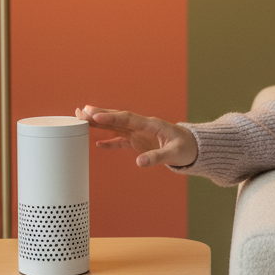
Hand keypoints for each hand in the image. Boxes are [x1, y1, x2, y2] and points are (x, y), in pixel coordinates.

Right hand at [75, 106, 197, 168]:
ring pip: (116, 127)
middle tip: (80, 111)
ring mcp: (139, 133)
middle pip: (117, 119)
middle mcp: (142, 126)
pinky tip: (97, 143)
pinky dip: (110, 142)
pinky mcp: (139, 142)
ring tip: (81, 118)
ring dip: (99, 124)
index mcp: (151, 124)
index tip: (95, 115)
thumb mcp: (174, 153)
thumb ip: (157, 157)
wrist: (193, 147)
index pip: (127, 118)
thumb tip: (139, 162)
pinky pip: (121, 140)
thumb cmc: (186, 147)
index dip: (111, 117)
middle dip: (99, 115)